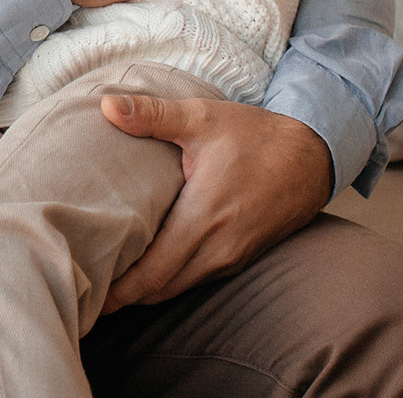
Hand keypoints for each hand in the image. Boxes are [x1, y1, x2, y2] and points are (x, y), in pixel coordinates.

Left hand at [98, 96, 331, 309]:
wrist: (313, 157)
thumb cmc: (257, 136)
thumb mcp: (202, 118)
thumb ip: (152, 115)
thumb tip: (106, 106)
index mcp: (203, 219)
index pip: (153, 272)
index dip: (120, 289)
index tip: (90, 294)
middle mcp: (218, 248)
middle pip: (162, 288)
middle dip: (125, 297)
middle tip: (89, 297)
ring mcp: (233, 257)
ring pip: (180, 287)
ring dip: (147, 291)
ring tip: (111, 289)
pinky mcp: (241, 257)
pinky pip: (198, 280)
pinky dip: (171, 282)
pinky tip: (151, 273)